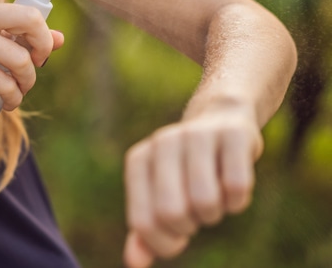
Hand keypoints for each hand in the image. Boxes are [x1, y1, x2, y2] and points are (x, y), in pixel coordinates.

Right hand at [0, 0, 66, 109]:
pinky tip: (9, 101)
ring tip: (21, 87)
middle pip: (31, 16)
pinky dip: (14, 97)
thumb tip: (60, 39)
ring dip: (29, 79)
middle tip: (39, 58)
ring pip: (21, 58)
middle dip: (44, 43)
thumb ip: (19, 32)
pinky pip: (6, 84)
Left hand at [122, 104, 263, 266]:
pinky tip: (232, 185)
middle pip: (172, 213)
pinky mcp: (233, 134)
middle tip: (196, 212)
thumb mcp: (160, 195)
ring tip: (213, 196)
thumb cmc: (185, 170)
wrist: (220, 120)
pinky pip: (236, 187)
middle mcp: (163, 141)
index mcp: (139, 160)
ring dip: (215, 213)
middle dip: (190, 226)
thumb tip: (135, 263)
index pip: (143, 222)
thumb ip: (146, 230)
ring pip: (205, 202)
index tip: (177, 234)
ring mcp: (197, 134)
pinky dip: (238, 200)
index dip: (165, 242)